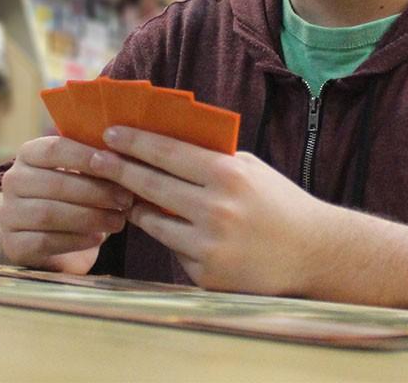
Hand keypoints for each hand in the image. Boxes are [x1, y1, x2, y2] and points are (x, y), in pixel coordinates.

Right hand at [0, 136, 132, 272]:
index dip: (85, 156)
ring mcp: (8, 214)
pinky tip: (98, 238)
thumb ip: (99, 160)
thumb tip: (130, 153)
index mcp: (29, 154)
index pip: (54, 149)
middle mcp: (13, 181)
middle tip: (126, 199)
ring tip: (118, 221)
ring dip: (90, 217)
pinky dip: (76, 239)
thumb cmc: (77, 193)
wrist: (48, 233)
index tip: (116, 162)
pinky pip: (44, 241)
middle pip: (54, 184)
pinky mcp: (13, 245)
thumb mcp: (84, 172)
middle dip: (96, 192)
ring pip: (48, 214)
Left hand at [88, 126, 328, 294]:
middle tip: (95, 159)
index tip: (110, 133)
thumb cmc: (280, 203)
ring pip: (153, 222)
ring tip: (126, 197)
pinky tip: (176, 230)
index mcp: (228, 175)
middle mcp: (215, 209)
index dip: (135, 142)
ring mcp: (208, 245)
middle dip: (118, 169)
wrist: (313, 252)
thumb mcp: (252, 169)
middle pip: (151, 185)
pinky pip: (174, 250)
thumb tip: (166, 142)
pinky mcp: (206, 274)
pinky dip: (172, 238)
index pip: (168, 152)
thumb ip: (213, 158)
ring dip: (136, 207)